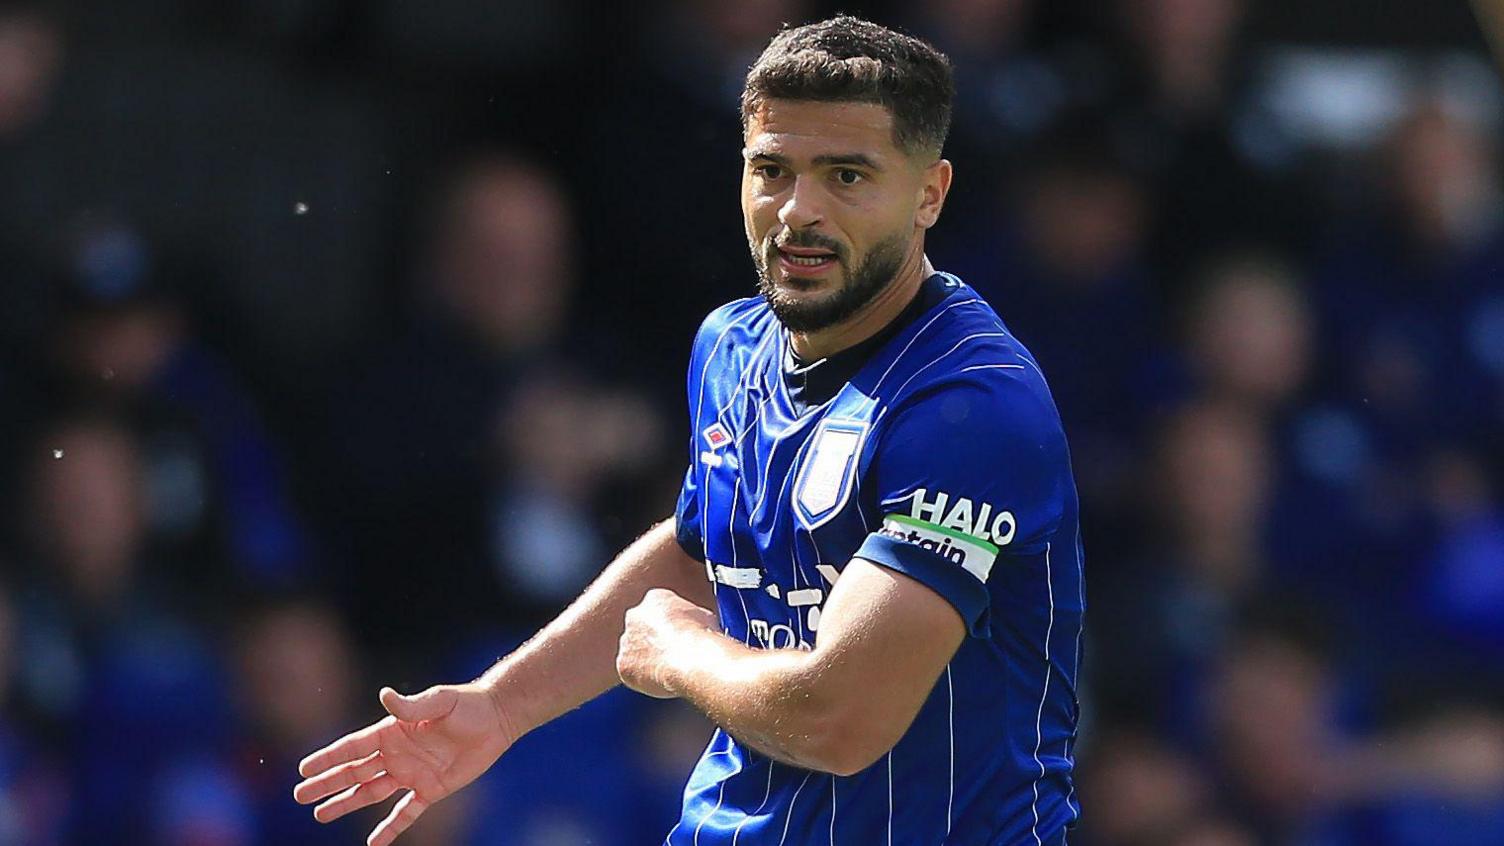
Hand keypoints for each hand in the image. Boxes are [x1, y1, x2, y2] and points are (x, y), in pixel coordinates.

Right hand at [294, 683, 516, 844]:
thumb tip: (385, 695)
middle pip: (354, 773)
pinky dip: (390, 828)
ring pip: (371, 794)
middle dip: (327, 784)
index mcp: (393, 732)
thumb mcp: (439, 702)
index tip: (303, 768)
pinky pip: (406, 813)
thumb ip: (411, 705)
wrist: (496, 719)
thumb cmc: (467, 705)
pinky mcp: (431, 790)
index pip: (353, 748)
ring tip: (320, 814)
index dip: (328, 758)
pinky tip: (373, 843)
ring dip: (346, 804)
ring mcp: (411, 774)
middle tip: (300, 795)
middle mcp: (397, 755)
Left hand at [617, 588, 717, 697]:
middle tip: (669, 653)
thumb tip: (696, 626)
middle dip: (651, 641)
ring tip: (668, 669)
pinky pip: (630, 672)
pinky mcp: (623, 664)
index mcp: (655, 599)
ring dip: (645, 659)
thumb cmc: (702, 637)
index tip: (675, 635)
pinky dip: (640, 677)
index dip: (667, 625)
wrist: (693, 659)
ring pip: (633, 651)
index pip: (655, 610)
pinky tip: (659, 679)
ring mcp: (627, 641)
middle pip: (639, 629)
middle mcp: (634, 616)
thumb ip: (688, 617)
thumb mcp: (702, 615)